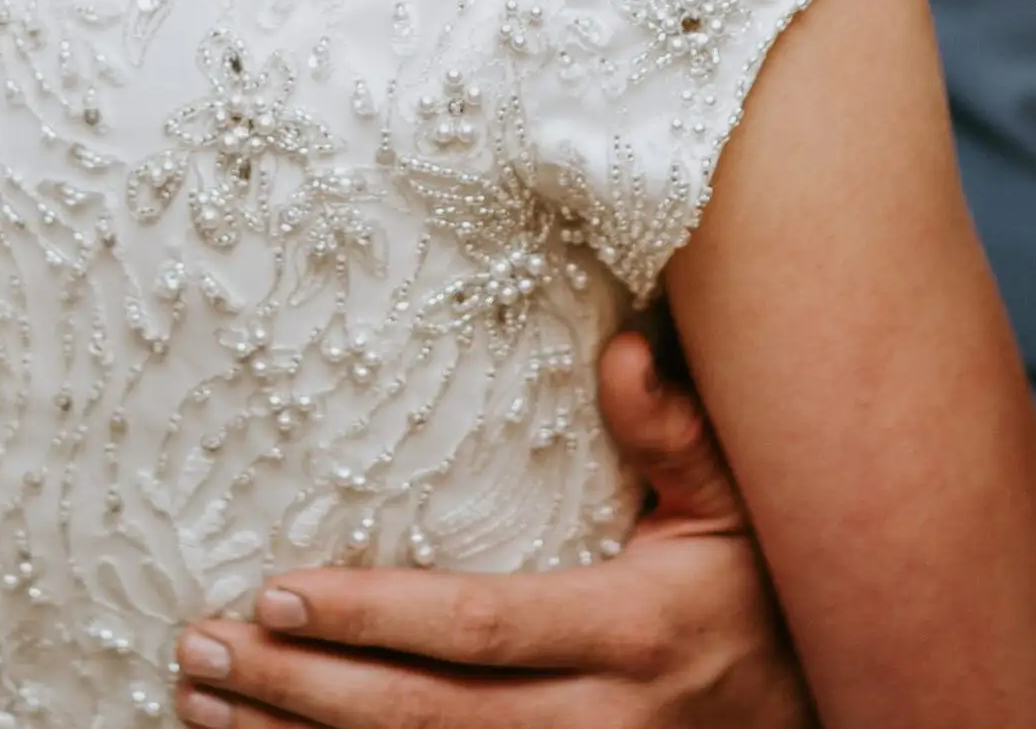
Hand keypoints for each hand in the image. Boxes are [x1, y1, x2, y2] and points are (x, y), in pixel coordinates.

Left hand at [171, 328, 809, 728]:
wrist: (834, 717)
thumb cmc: (768, 599)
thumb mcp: (741, 511)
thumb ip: (675, 432)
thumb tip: (619, 344)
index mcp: (634, 634)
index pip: (483, 631)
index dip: (377, 618)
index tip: (279, 590)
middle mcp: (599, 726)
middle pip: (427, 719)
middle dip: (303, 689)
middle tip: (201, 648)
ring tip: (204, 701)